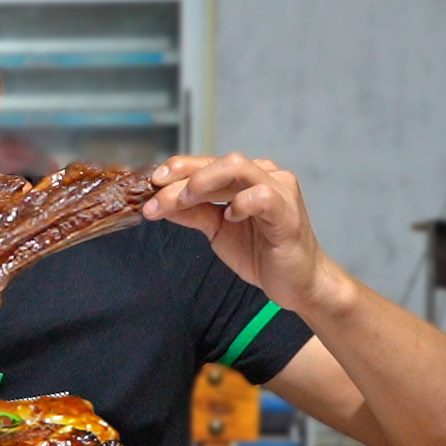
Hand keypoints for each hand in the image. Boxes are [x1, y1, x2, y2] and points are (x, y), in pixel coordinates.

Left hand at [143, 154, 344, 313]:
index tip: (150, 185)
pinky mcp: (288, 213)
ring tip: (184, 200)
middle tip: (157, 197)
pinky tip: (230, 217)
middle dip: (182, 177)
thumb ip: (192, 213)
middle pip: (218, 161)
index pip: (206, 164)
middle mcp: (264, 176)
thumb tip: (158, 202)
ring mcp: (279, 191)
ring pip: (239, 167)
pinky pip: (263, 196)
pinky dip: (241, 203)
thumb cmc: (261, 252)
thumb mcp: (217, 230)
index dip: (176, 170)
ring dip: (204, 181)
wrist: (296, 283)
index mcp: (245, 178)